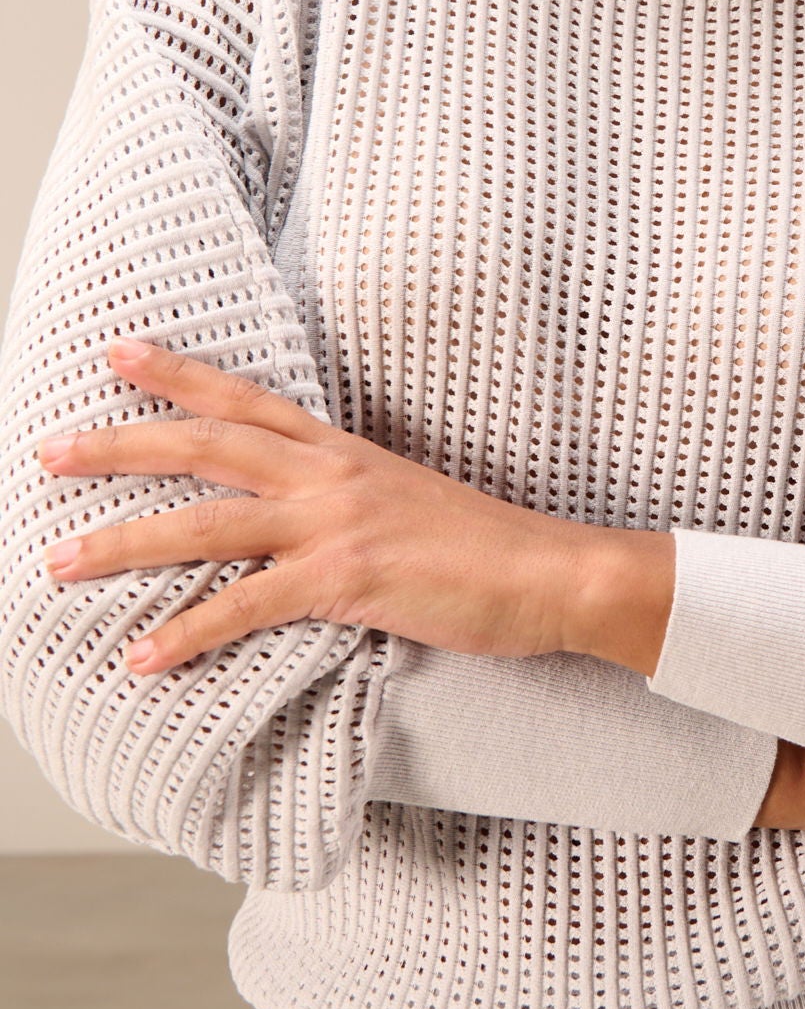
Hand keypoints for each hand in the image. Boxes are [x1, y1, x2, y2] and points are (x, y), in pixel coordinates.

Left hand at [35, 336, 596, 676]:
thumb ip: (345, 500)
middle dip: (121, 445)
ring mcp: (335, 523)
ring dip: (124, 541)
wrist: (551, 571)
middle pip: (205, 445)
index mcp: (343, 449)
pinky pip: (247, 605)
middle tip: (49, 448)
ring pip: (206, 523)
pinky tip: (142, 657)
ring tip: (59, 561)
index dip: (179, 372)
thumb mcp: (406, 500)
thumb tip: (296, 521)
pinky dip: (188, 632)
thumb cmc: (485, 545)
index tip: (118, 352)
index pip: (246, 398)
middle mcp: (329, 474)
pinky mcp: (347, 580)